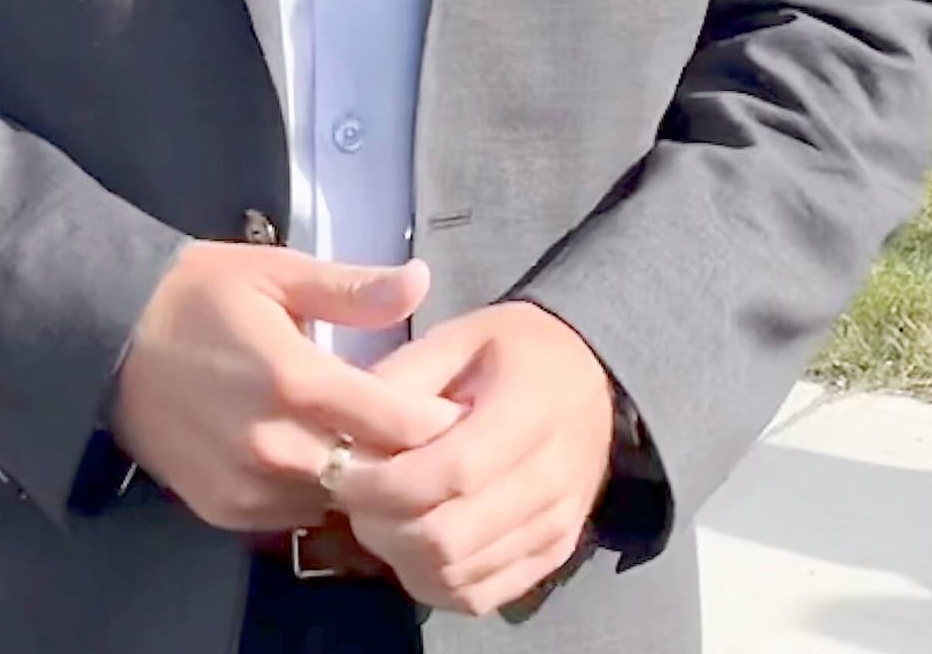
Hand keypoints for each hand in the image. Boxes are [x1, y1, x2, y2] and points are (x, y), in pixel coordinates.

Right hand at [108, 247, 458, 533]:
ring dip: (359, 480)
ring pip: (337, 502)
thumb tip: (421, 279)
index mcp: (295, 380)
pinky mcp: (222, 510)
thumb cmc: (197, 295)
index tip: (455, 406)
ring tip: (367, 444)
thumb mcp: (274, 272)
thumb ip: (351, 289)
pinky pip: (293, 516)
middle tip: (419, 429)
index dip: (436, 419)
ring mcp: (246, 486)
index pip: (397, 423)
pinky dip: (313, 493)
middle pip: (375, 474)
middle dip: (405, 456)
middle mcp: (274, 445)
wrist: (103, 337)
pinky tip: (314, 458)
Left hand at [329, 301, 616, 615]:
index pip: (450, 473)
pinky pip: (478, 596)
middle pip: (448, 537)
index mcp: (530, 412)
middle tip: (351, 496)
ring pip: (456, 575)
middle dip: (381, 524)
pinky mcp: (551, 557)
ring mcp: (556, 528)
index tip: (340, 470)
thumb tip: (346, 430)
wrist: (590, 378)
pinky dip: (432, 581)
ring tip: (378, 515)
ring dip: (399, 555)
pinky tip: (411, 546)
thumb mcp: (457, 336)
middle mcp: (551, 480)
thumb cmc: (513, 350)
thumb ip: (402, 378)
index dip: (384, 484)